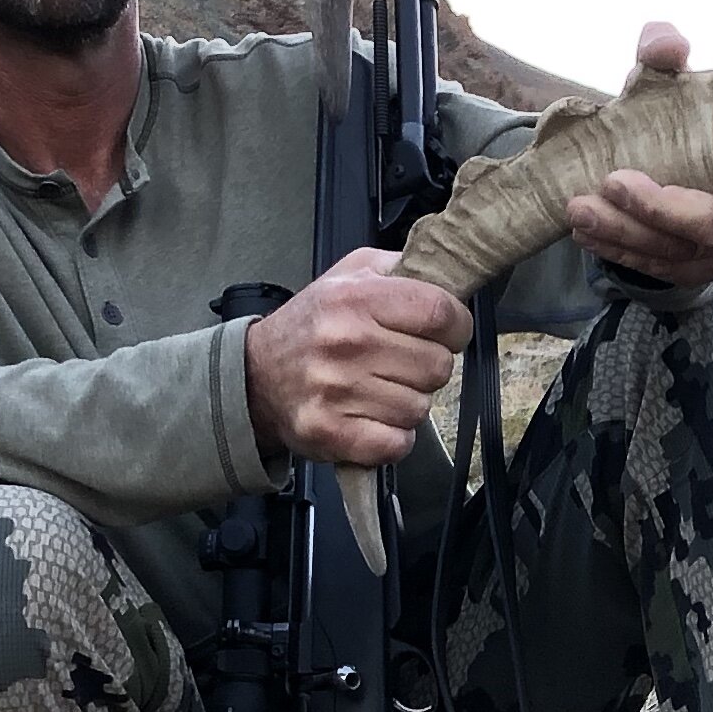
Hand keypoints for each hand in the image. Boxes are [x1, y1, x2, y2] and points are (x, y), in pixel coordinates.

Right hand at [243, 246, 471, 464]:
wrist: (256, 375)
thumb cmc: (311, 326)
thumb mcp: (348, 274)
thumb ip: (398, 267)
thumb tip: (447, 274)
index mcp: (355, 297)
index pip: (440, 313)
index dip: (456, 326)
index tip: (448, 333)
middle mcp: (347, 342)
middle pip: (438, 365)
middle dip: (430, 366)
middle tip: (404, 363)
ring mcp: (337, 391)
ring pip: (420, 408)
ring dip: (409, 402)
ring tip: (382, 389)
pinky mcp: (332, 432)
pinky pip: (396, 443)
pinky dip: (393, 438)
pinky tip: (375, 418)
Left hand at [565, 20, 712, 287]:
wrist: (671, 154)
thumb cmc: (683, 113)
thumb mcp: (671, 77)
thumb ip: (665, 55)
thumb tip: (664, 44)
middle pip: (709, 231)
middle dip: (658, 211)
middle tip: (610, 182)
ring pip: (674, 255)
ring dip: (624, 234)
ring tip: (579, 210)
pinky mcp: (689, 267)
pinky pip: (655, 268)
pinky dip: (618, 251)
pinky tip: (584, 233)